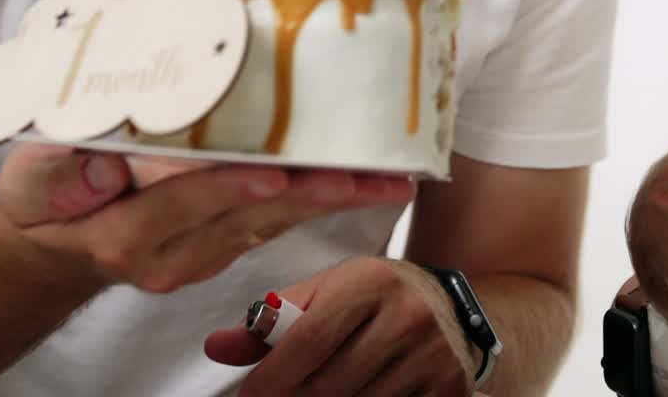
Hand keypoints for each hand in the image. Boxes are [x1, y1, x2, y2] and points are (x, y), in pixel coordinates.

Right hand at [0, 142, 415, 293]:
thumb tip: (100, 171)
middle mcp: (175, 253)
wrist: (55, 244)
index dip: (235, 185)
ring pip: (276, 223)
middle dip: (316, 193)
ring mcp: (204, 254)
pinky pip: (276, 223)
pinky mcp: (223, 246)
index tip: (280, 170)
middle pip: (253, 217)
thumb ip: (55, 177)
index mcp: (129, 232)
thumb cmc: (48, 199)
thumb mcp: (30, 182)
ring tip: (389, 178)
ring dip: (333, 199)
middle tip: (373, 174)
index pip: (190, 203)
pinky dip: (319, 200)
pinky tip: (361, 181)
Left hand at [204, 256, 475, 395]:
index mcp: (370, 281)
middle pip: (328, 388)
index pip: (308, 342)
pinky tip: (359, 394)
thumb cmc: (377, 297)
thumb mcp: (328, 291)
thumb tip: (216, 347)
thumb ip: (272, 319)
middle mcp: (406, 315)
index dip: (270, 379)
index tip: (249, 396)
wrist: (451, 306)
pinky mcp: (450, 388)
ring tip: (322, 393)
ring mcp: (432, 355)